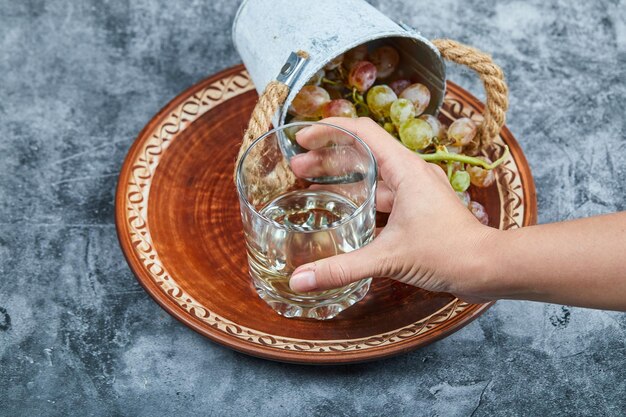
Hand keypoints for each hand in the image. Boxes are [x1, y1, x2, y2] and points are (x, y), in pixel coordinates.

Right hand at [288, 117, 498, 302]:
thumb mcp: (388, 258)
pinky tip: (344, 215)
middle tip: (297, 166)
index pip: (363, 131)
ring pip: (373, 177)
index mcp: (405, 169)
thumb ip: (342, 268)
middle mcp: (411, 173)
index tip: (303, 138)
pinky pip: (384, 197)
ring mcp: (417, 191)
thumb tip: (300, 280)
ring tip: (312, 188)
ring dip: (344, 179)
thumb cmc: (448, 253)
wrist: (488, 268)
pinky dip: (361, 200)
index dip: (330, 129)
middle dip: (328, 157)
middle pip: (363, 152)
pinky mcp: (420, 209)